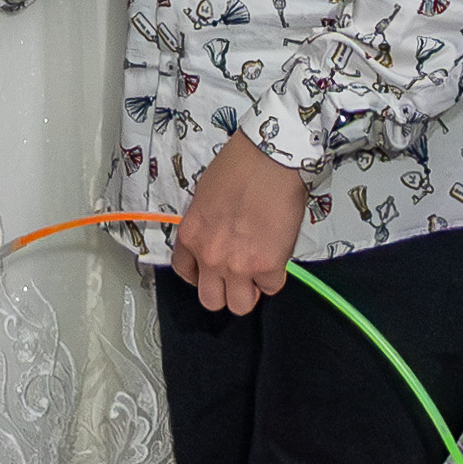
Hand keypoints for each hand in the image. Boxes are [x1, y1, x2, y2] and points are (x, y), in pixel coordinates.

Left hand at [171, 132, 309, 315]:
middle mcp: (209, 256)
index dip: (201, 274)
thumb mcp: (205, 197)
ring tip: (258, 271)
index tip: (212, 269)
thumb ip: (206, 227)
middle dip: (224, 290)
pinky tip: (277, 255)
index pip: (185, 274)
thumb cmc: (239, 166)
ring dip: (250, 290)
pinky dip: (275, 276)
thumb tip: (218, 238)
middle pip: (210, 300)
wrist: (269, 158)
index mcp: (190, 236)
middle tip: (238, 274)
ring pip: (239, 305)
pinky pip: (271, 287)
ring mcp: (238, 265)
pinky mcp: (268, 266)